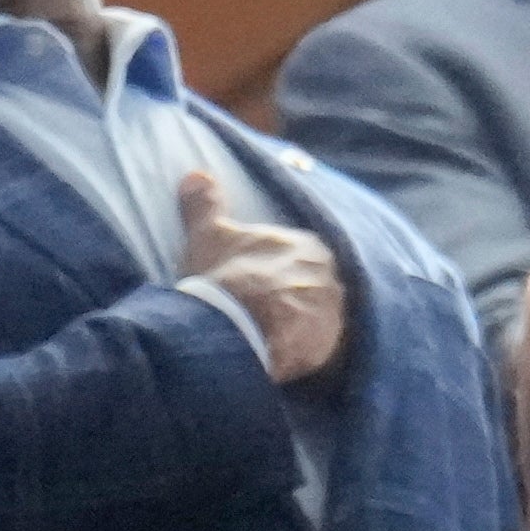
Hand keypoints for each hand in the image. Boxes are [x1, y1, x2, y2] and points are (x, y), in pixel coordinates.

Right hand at [182, 171, 348, 384]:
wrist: (235, 326)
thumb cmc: (223, 276)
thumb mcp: (208, 235)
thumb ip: (205, 204)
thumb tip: (196, 174)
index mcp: (309, 245)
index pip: (297, 258)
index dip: (275, 272)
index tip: (256, 285)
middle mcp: (330, 275)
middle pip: (311, 288)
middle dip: (292, 299)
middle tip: (264, 314)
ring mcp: (333, 312)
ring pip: (317, 318)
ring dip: (300, 326)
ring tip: (272, 338)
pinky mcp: (330, 346)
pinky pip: (318, 347)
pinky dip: (304, 350)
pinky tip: (283, 356)